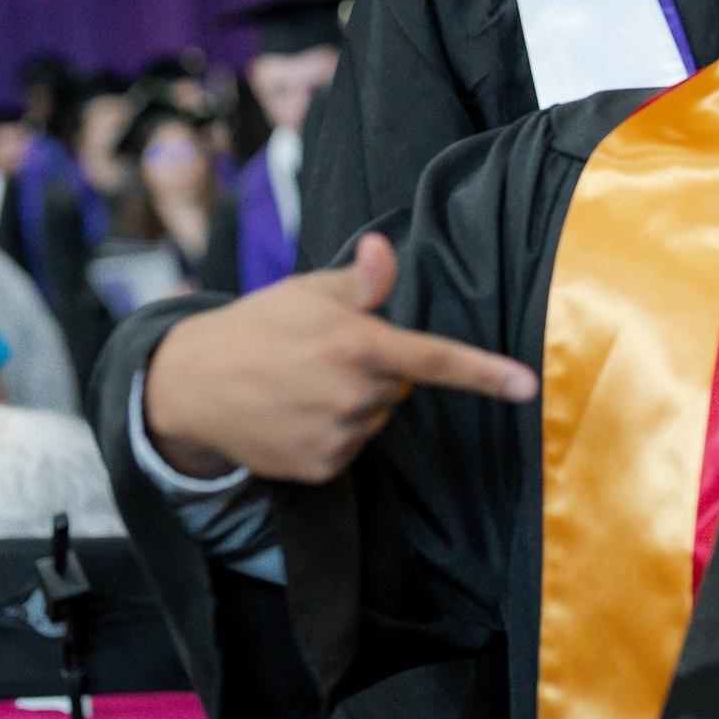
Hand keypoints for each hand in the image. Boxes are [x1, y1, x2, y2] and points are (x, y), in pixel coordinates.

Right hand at [144, 232, 537, 484]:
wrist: (190, 386)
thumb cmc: (258, 326)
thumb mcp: (308, 290)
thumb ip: (362, 281)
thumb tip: (386, 250)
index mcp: (356, 344)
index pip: (435, 360)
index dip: (485, 373)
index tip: (528, 386)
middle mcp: (352, 395)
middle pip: (401, 387)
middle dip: (376, 370)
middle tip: (324, 354)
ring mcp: (337, 436)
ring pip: (377, 418)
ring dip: (355, 402)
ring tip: (302, 383)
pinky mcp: (322, 468)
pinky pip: (353, 447)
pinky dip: (335, 432)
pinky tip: (296, 414)